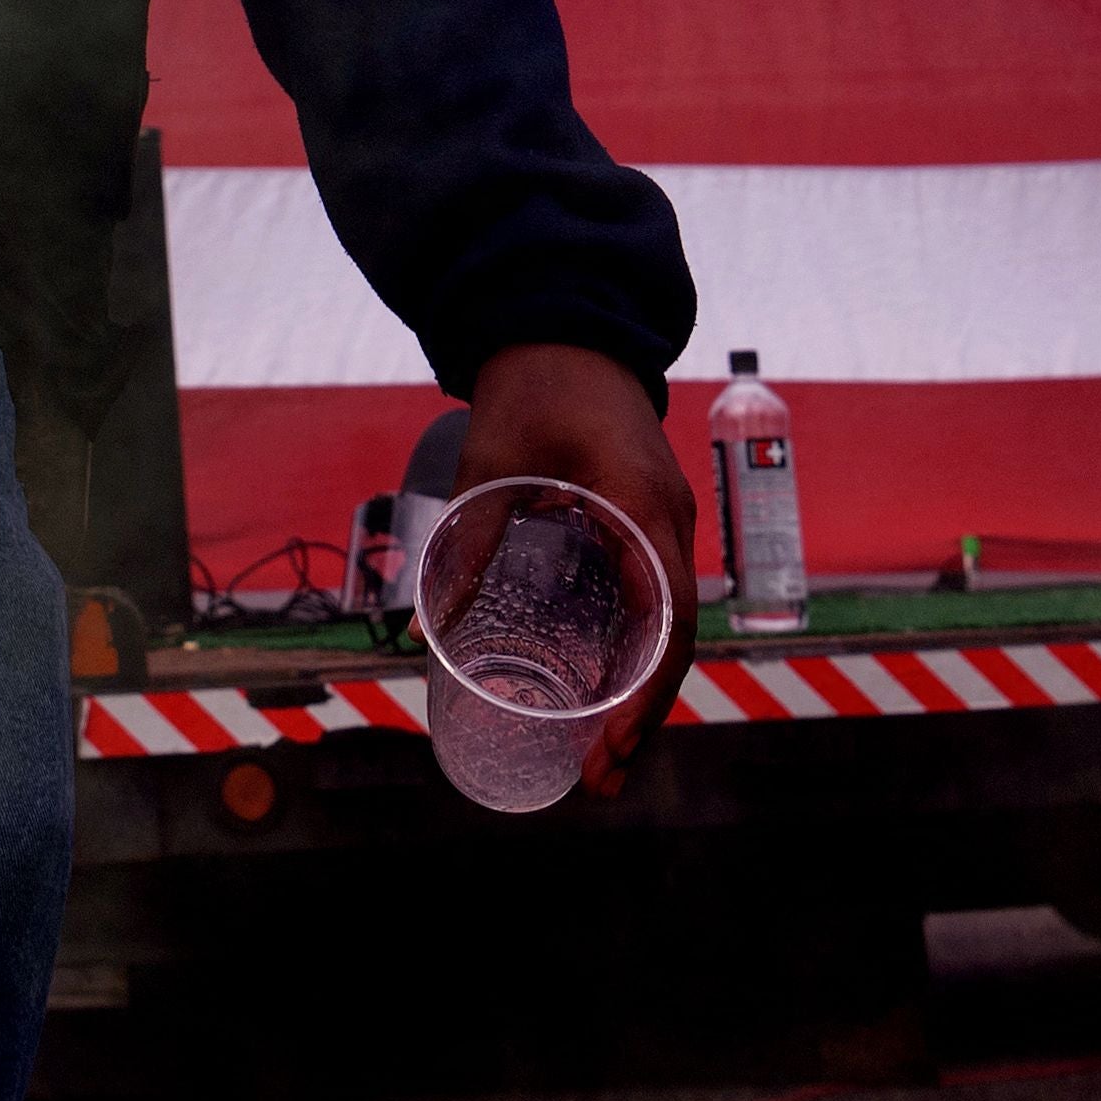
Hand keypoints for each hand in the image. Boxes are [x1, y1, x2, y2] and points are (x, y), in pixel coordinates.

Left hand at [458, 341, 696, 794]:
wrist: (564, 322)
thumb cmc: (531, 385)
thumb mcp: (491, 457)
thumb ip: (468, 534)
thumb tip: (427, 620)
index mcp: (643, 505)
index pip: (668, 619)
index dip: (647, 690)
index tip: (612, 741)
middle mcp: (668, 521)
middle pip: (674, 639)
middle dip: (643, 716)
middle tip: (599, 779)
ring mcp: (663, 522)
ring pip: (667, 626)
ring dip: (641, 694)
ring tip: (601, 761)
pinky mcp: (645, 521)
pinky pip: (654, 601)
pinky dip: (636, 655)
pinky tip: (604, 695)